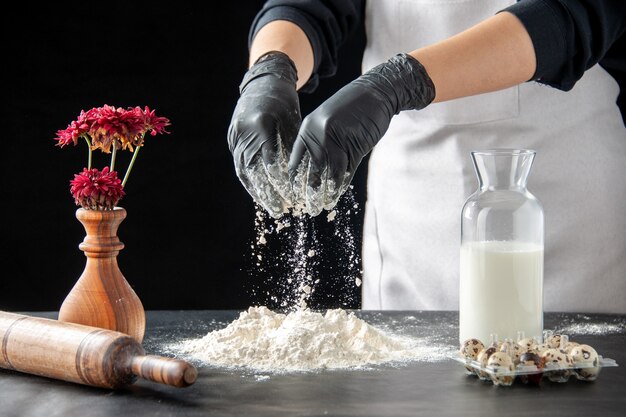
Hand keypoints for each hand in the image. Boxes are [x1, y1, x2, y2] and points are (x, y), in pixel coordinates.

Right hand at [227, 51, 300, 217]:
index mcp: (261, 124)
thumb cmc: (283, 103)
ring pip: (244, 171)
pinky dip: (250, 182)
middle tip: (280, 211)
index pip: (271, 161)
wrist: (261, 83)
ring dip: (257, 192)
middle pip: (254, 170)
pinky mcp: (232, 139)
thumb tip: (299, 180)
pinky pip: (240, 165)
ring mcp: (235, 136)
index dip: (281, 183)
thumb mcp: (292, 123)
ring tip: (270, 207)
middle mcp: (244, 132)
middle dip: (268, 194)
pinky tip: (260, 195)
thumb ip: (292, 149)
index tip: (292, 198)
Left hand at [288, 53, 435, 215]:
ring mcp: (339, 143)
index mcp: (308, 129)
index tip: (292, 195)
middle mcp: (320, 137)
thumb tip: (309, 167)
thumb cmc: (350, 106)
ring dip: (324, 194)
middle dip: (308, 193)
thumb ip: (317, 141)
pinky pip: (345, 173)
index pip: (296, 161)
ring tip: (320, 207)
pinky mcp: (356, 148)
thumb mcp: (326, 119)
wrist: (376, 92)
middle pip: (311, 172)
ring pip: (329, 175)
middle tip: (306, 207)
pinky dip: (340, 186)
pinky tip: (335, 196)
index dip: (293, 180)